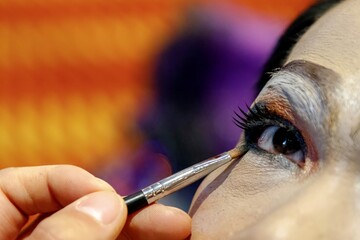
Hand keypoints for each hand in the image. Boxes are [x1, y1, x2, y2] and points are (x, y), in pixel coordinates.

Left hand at [0, 165, 190, 239]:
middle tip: (174, 223)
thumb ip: (62, 237)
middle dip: (128, 217)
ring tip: (176, 234)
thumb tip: (109, 205)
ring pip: (95, 239)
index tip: (117, 203)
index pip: (35, 184)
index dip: (81, 185)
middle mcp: (21, 238)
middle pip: (78, 215)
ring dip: (137, 236)